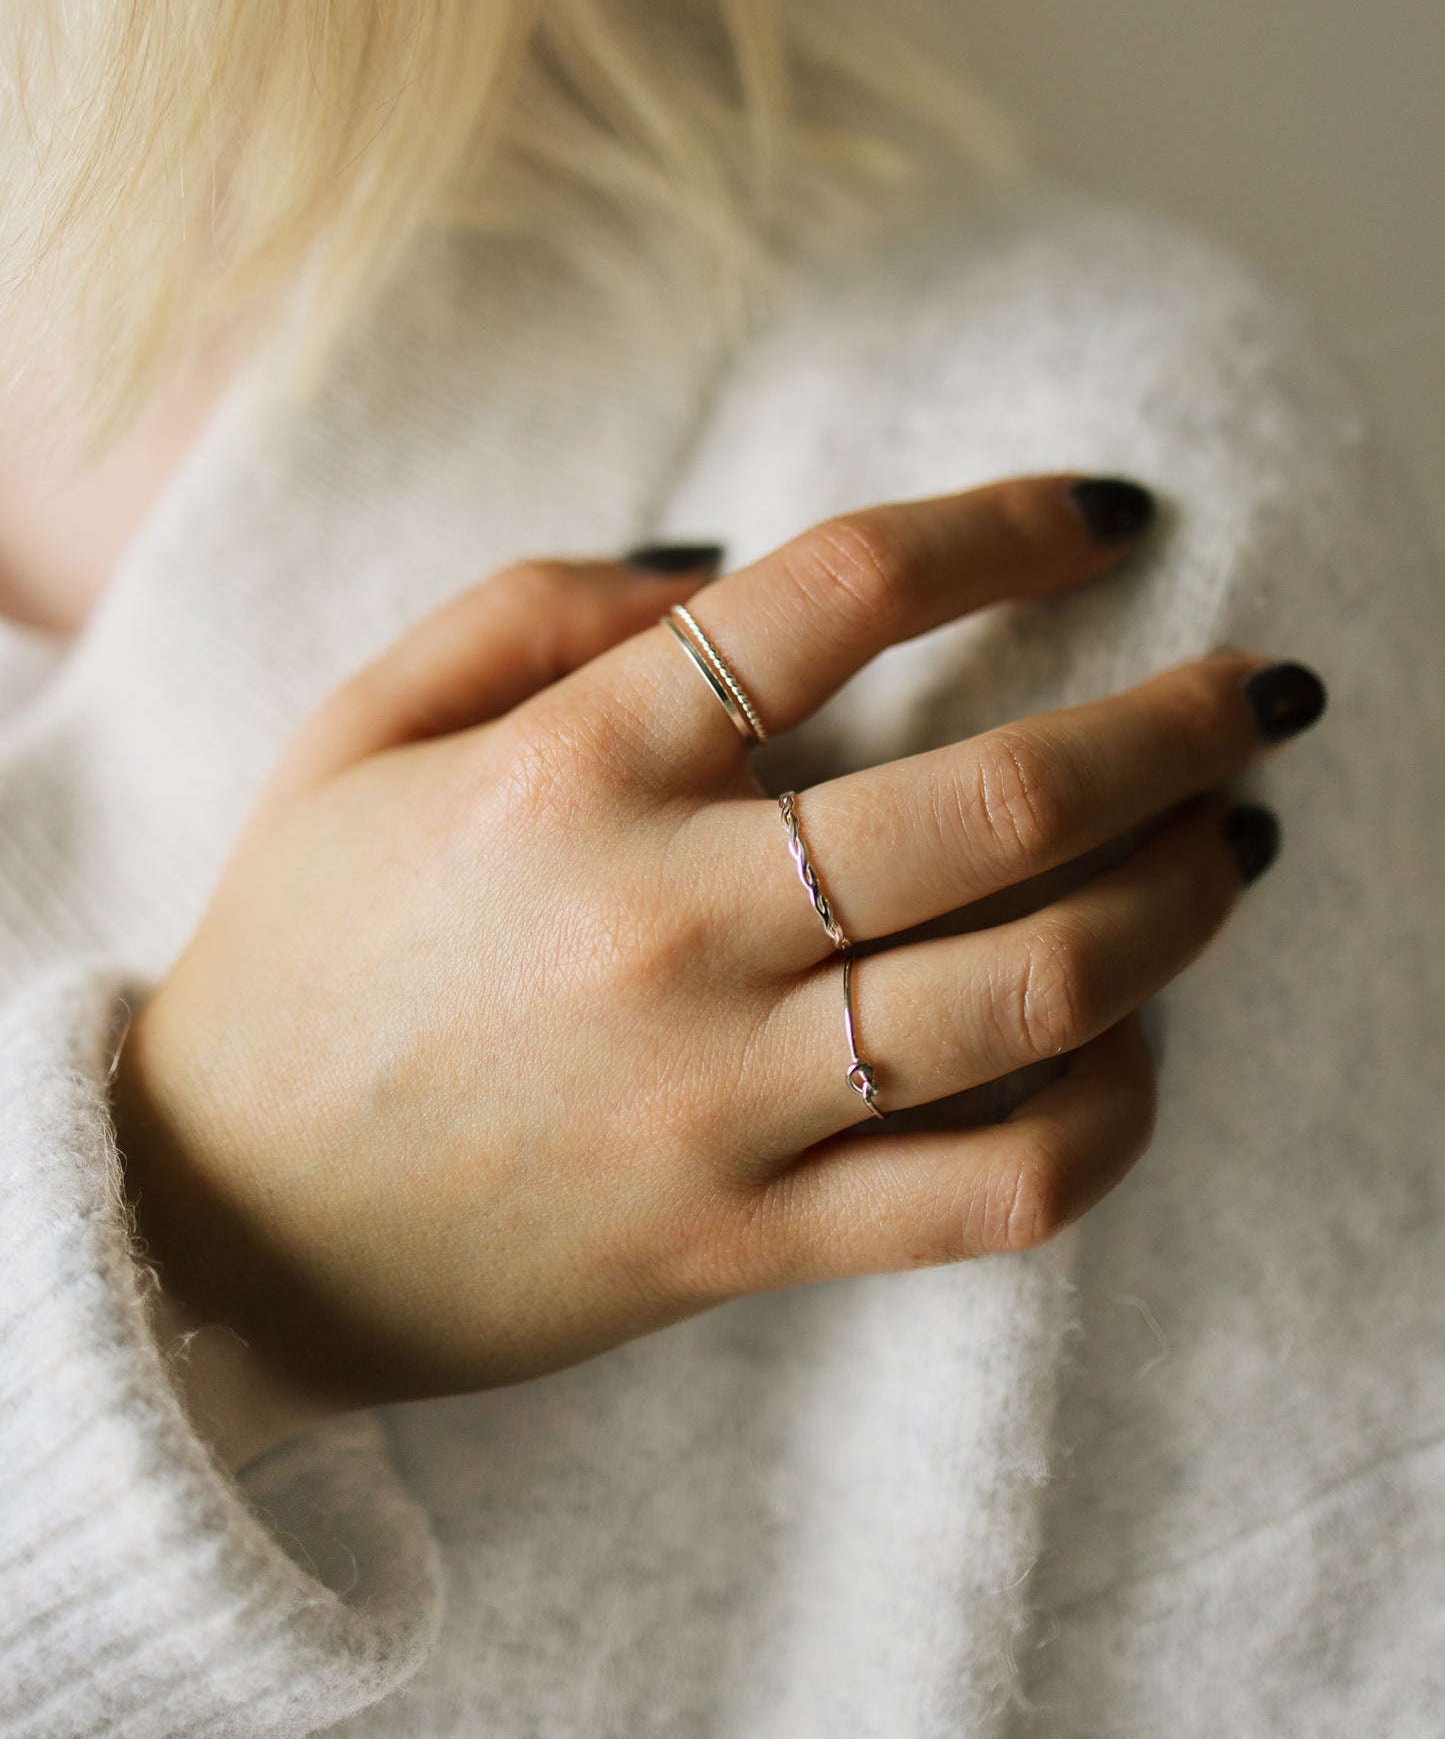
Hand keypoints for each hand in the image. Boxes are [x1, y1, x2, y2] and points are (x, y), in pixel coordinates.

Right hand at [112, 477, 1324, 1464]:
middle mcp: (667, 926)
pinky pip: (990, 1192)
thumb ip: (534, 609)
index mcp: (569, 772)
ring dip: (1179, 900)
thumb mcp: (358, 731)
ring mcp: (720, 1096)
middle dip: (1173, 723)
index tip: (1109, 512)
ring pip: (1030, 991)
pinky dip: (1106, 1121)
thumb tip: (727, 563)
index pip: (837, 596)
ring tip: (1242, 842)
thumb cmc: (299, 955)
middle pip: (992, 799)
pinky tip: (1135, 1051)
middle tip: (1263, 686)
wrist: (219, 1228)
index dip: (1004, 526)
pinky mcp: (746, 1239)